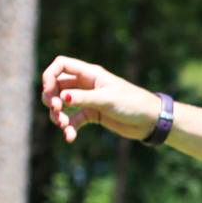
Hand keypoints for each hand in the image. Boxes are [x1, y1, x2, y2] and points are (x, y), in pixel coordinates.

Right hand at [41, 54, 162, 142]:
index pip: (61, 65)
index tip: (50, 91)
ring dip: (58, 115)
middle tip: (57, 110)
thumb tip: (62, 98)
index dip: (50, 75)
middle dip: (51, 98)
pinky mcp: (93, 114)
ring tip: (63, 125)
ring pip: (63, 104)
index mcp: (90, 74)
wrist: (151, 120)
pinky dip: (70, 128)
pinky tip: (70, 137)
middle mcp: (87, 84)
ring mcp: (89, 99)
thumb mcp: (107, 100)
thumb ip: (84, 98)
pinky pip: (74, 119)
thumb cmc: (133, 103)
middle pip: (57, 86)